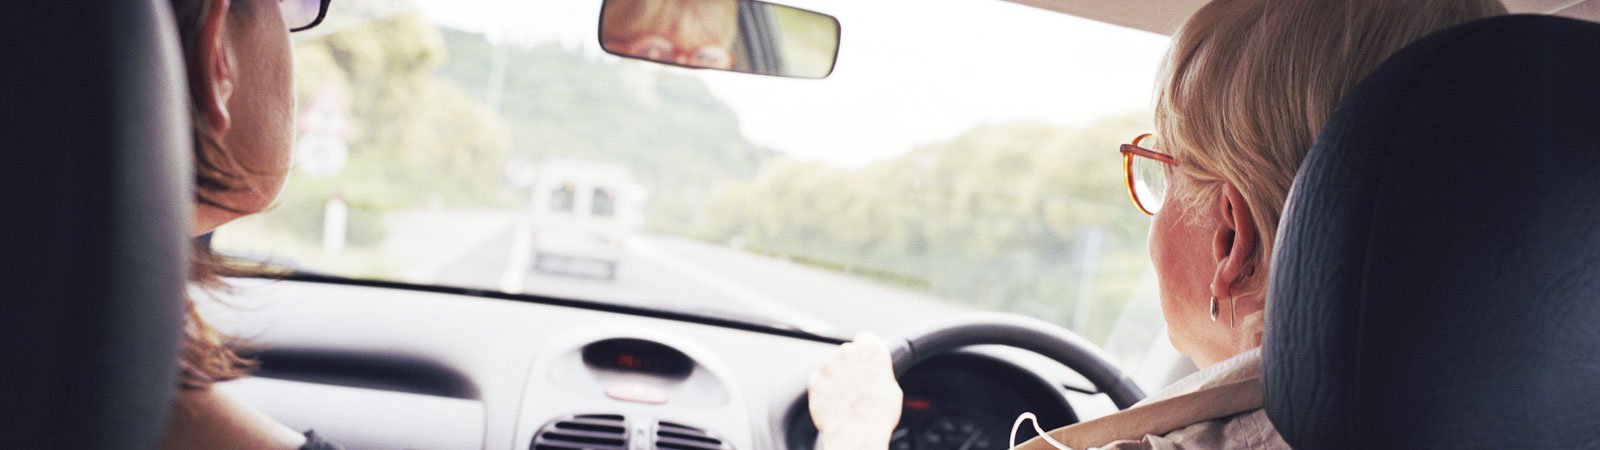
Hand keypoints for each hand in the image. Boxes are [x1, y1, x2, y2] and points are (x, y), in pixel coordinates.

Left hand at [808, 332, 903, 449]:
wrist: (856, 431)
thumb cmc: (878, 413)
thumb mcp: (891, 388)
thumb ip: (880, 373)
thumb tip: (876, 375)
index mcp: (871, 350)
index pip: (866, 338)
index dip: (866, 349)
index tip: (865, 359)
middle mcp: (847, 351)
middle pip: (847, 352)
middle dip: (850, 365)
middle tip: (858, 385)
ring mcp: (828, 364)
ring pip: (832, 366)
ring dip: (836, 376)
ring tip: (847, 398)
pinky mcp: (814, 379)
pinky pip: (820, 380)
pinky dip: (825, 389)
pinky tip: (835, 402)